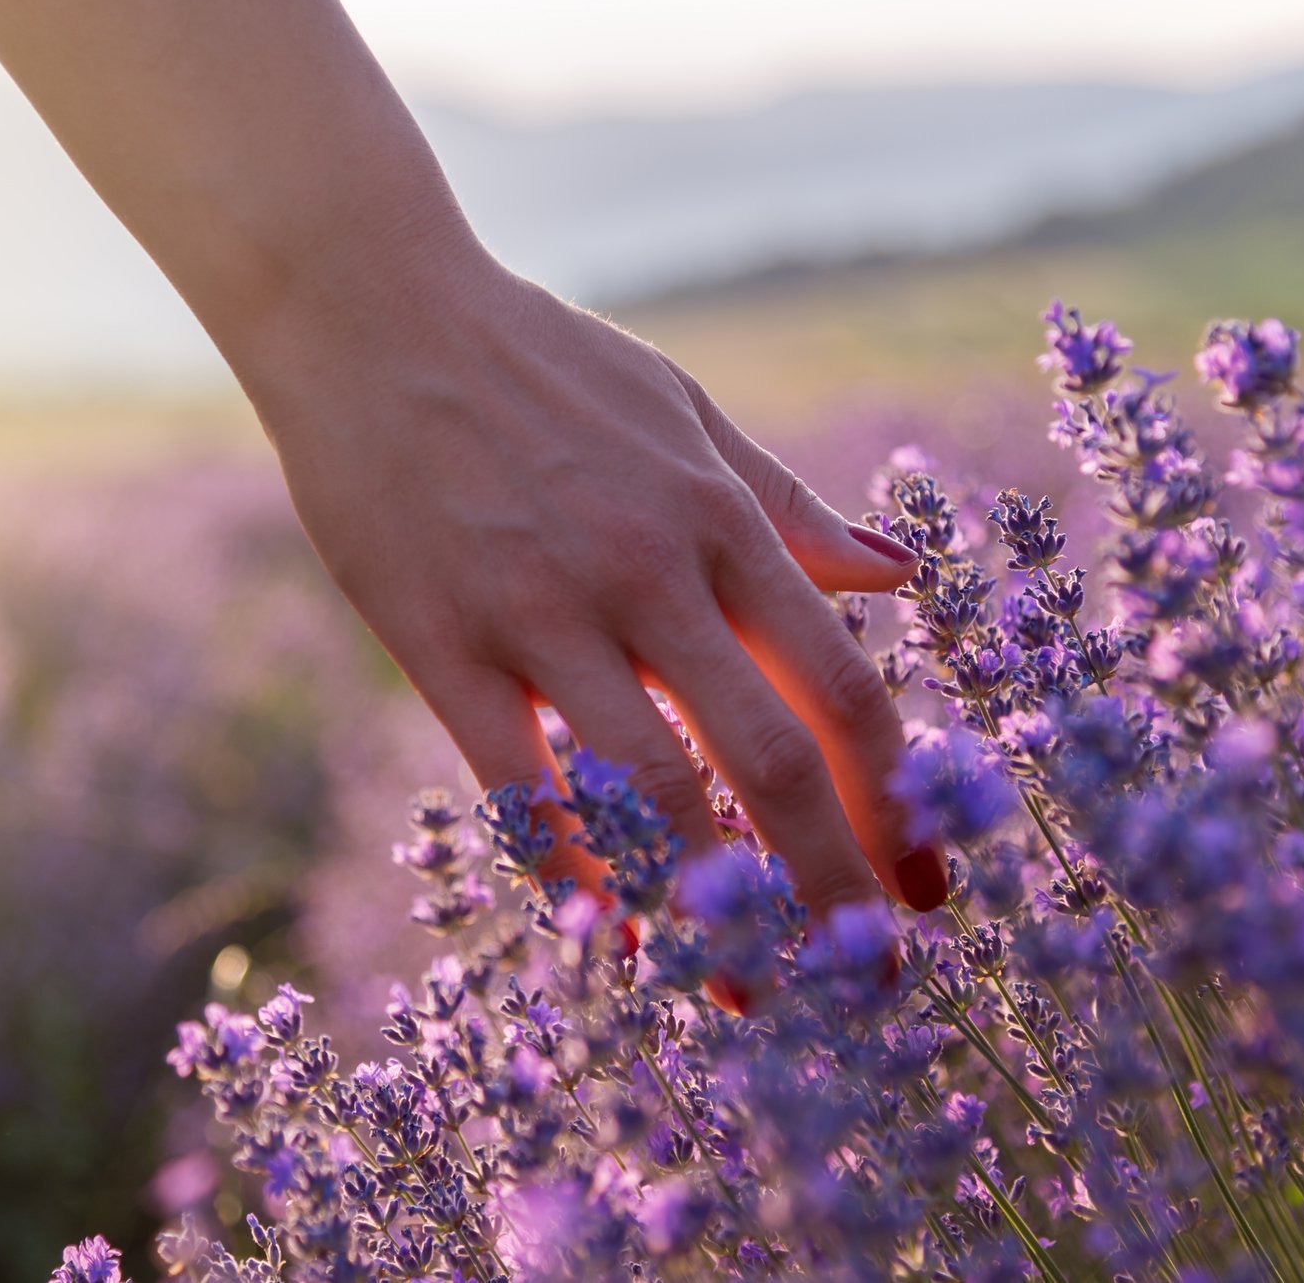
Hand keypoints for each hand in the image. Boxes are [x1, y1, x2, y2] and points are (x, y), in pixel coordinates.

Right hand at [244, 247, 949, 920]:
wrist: (376, 309)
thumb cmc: (540, 362)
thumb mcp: (686, 410)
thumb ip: (789, 506)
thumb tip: (900, 579)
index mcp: (721, 518)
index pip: (842, 687)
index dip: (899, 803)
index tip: (928, 888)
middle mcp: (650, 571)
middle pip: (774, 758)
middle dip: (833, 888)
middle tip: (867, 985)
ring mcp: (543, 609)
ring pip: (655, 786)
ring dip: (712, 905)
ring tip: (749, 993)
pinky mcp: (441, 639)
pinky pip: (518, 782)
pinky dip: (569, 868)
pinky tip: (605, 933)